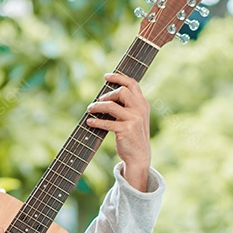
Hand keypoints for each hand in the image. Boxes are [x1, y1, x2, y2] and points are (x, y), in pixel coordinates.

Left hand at [85, 72, 151, 190]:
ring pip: (111, 105)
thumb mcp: (135, 118)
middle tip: (98, 101)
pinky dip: (95, 121)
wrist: (139, 156)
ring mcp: (134, 119)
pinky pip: (106, 122)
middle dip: (106, 95)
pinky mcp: (125, 130)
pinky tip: (90, 122)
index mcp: (143, 104)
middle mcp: (140, 109)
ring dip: (97, 106)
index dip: (119, 77)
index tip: (106, 76)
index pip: (132, 84)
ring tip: (90, 110)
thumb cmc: (133, 135)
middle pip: (121, 91)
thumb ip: (127, 106)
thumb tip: (105, 96)